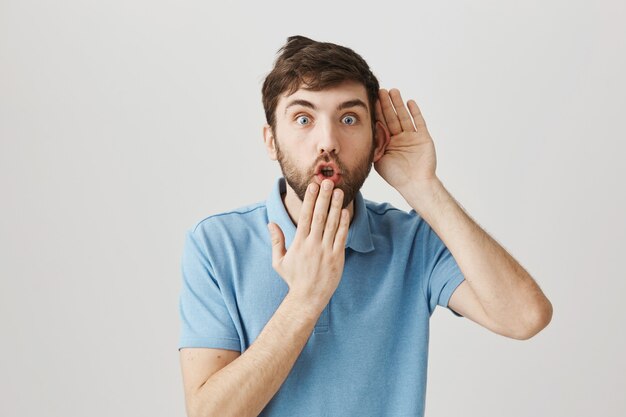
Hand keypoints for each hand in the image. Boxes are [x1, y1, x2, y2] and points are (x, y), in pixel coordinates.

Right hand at [267, 179, 349, 311]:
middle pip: (319, 216)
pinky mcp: (337, 257)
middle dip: (323, 197)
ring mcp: (326, 251)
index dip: (309, 200)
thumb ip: (276, 241)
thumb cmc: (293, 279)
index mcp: (299, 243)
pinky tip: (344, 210)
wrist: (308, 298)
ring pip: (331, 224)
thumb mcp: (279, 261)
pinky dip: (343, 223)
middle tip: (327, 181)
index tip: (312, 186)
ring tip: (337, 191)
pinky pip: (341, 237)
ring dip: (335, 206)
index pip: (305, 216)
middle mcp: (313, 244)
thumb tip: (271, 223)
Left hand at [375, 88, 438, 190]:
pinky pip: (419, 122)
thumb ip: (373, 145)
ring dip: (399, 104)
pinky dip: (415, 112)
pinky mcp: (423, 138)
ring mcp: (411, 137)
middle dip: (387, 104)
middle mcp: (399, 138)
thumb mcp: (379, 159)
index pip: (381, 123)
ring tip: (394, 91)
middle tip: (381, 90)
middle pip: (392, 117)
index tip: (372, 99)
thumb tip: (364, 131)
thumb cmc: (396, 176)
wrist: (415, 184)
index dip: (377, 111)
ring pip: (404, 117)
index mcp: (388, 143)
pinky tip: (410, 102)